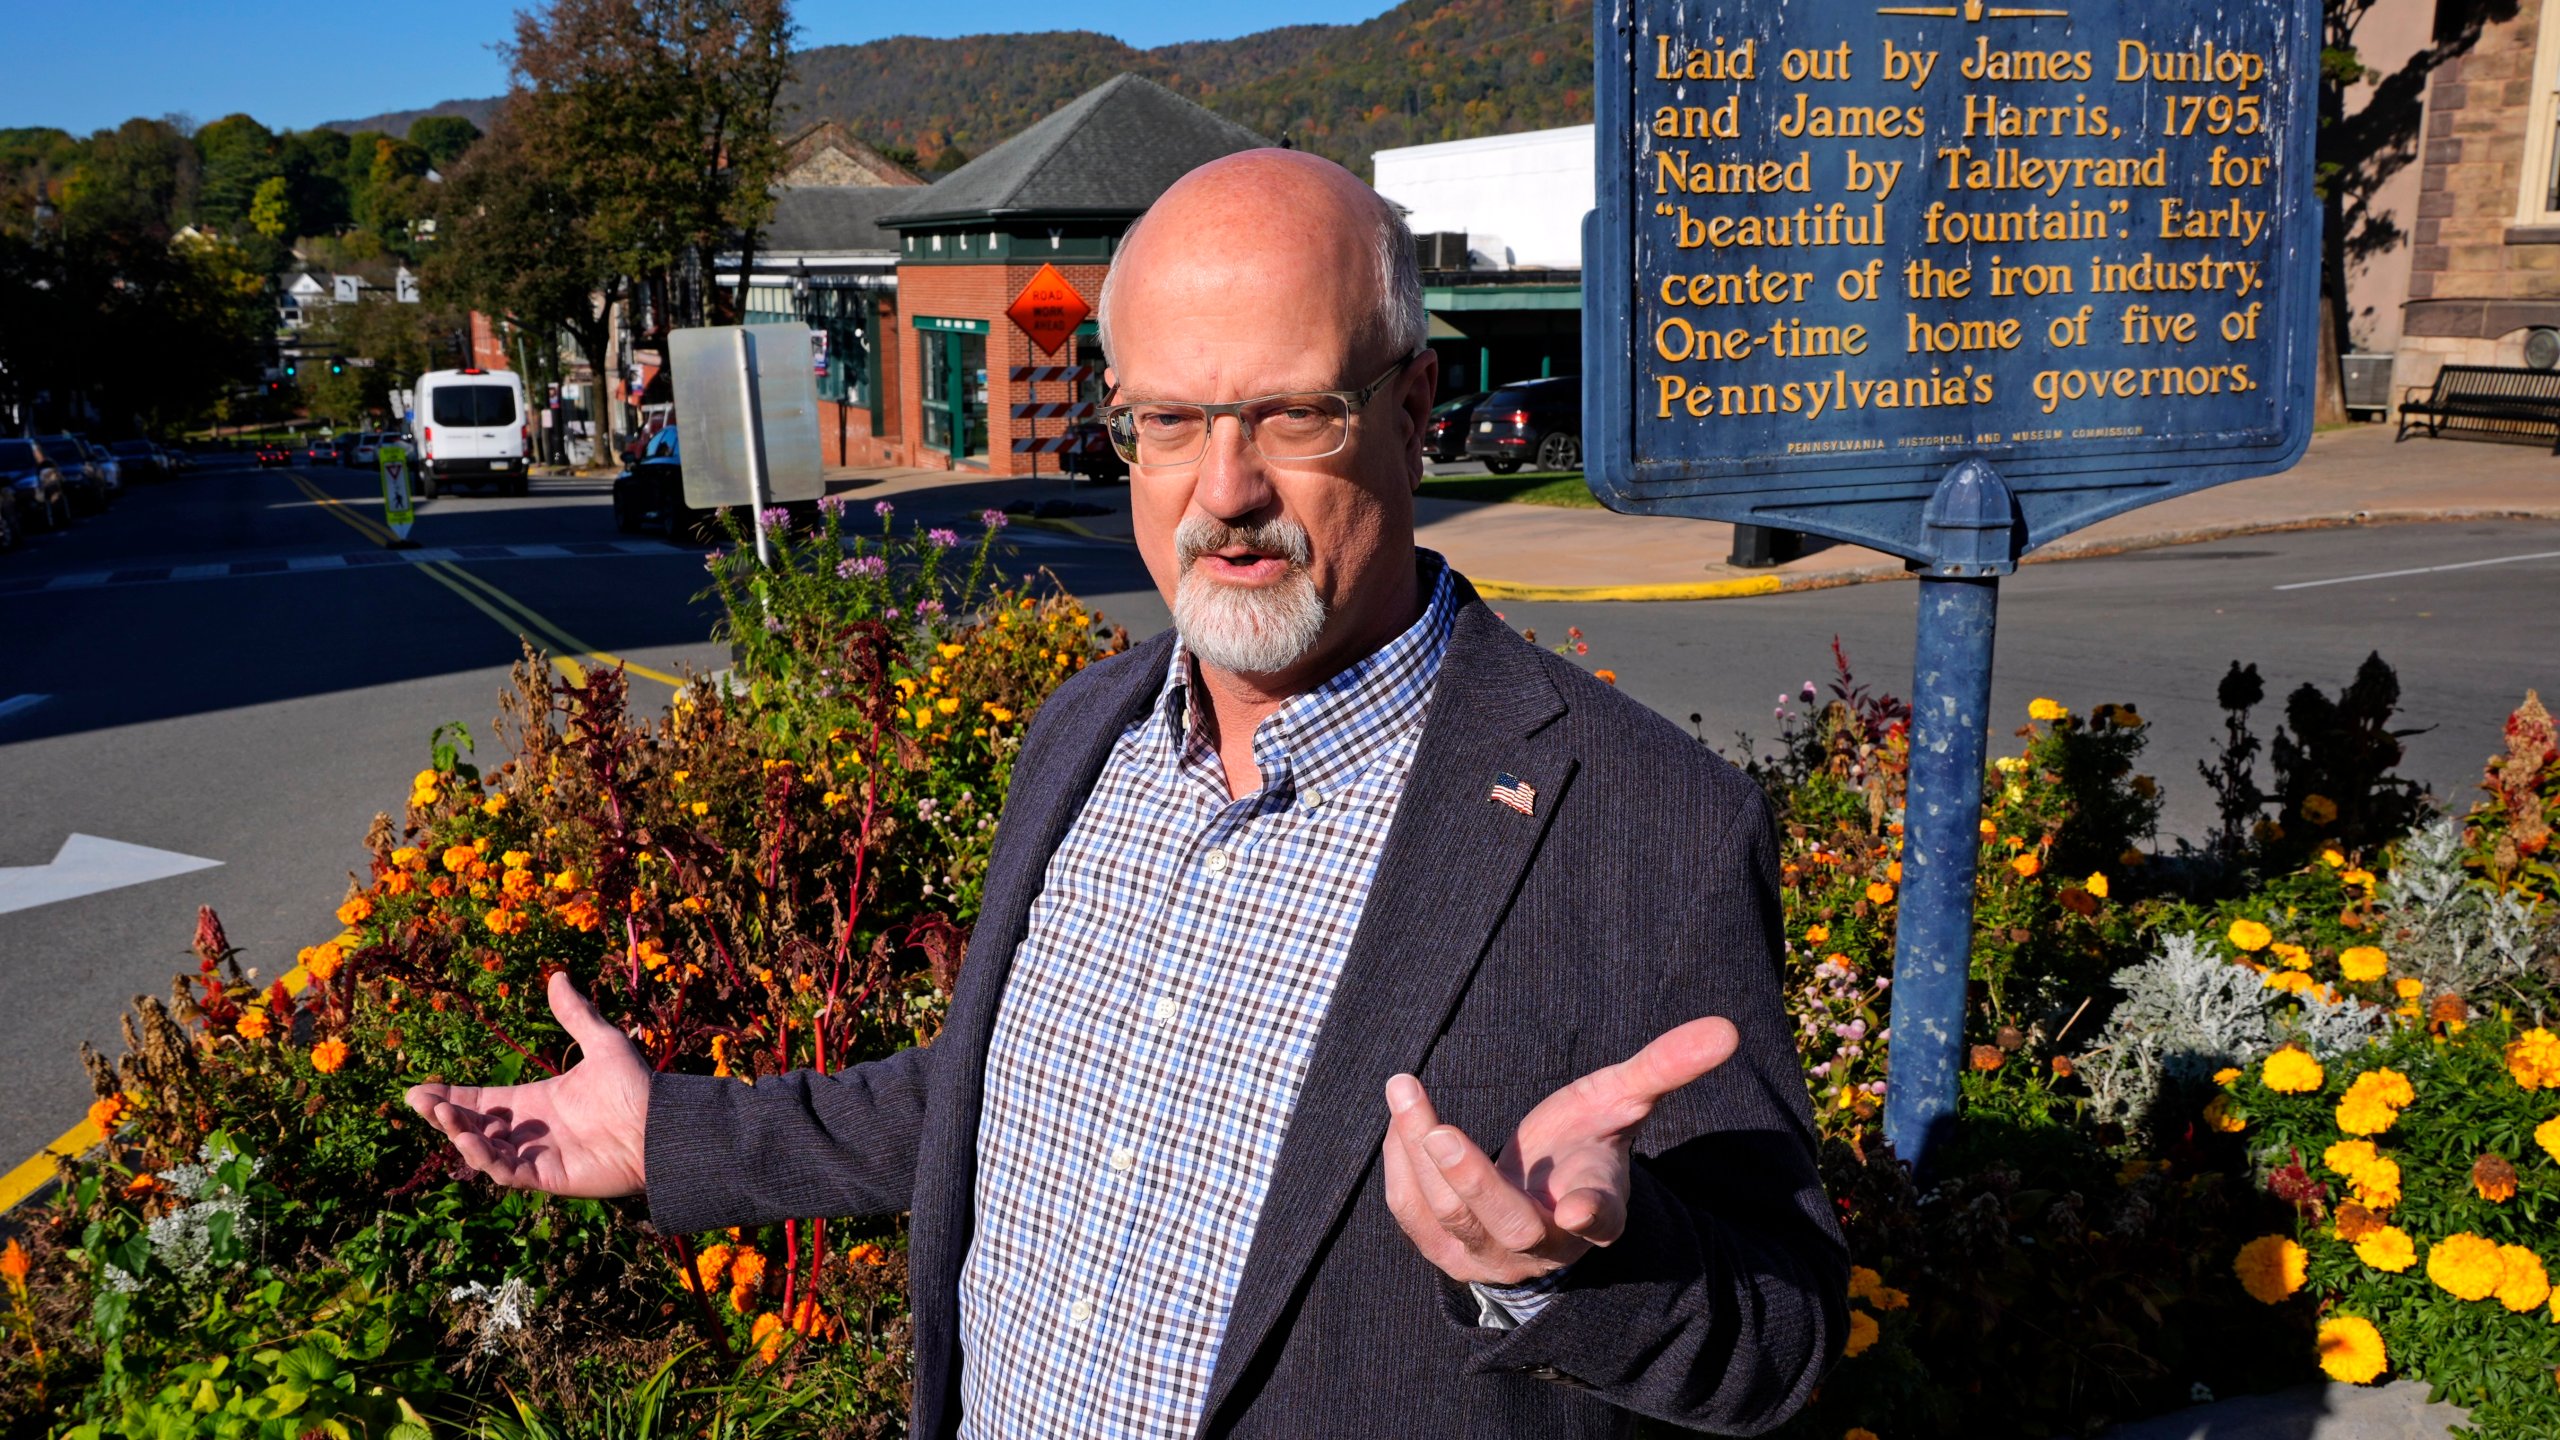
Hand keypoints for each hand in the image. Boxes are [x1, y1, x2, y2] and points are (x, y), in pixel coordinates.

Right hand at [403, 971, 650, 1197]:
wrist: (664, 1126)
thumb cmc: (637, 1088)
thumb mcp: (603, 1043)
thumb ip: (575, 1014)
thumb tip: (557, 975)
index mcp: (537, 1101)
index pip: (482, 1101)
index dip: (451, 1097)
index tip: (419, 1090)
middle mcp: (531, 1131)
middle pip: (475, 1125)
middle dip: (444, 1115)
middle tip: (417, 1100)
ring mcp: (537, 1156)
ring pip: (484, 1150)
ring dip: (459, 1132)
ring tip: (439, 1113)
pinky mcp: (548, 1177)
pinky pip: (507, 1173)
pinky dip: (486, 1158)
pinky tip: (469, 1137)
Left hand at [1381, 1016, 1738, 1287]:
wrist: (1542, 1199)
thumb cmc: (1585, 1142)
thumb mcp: (1623, 1103)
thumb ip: (1665, 1068)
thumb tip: (1726, 1028)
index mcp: (1598, 1212)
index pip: (1603, 1220)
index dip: (1594, 1217)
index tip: (1584, 1211)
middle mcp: (1544, 1246)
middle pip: (1507, 1225)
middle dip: (1472, 1182)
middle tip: (1442, 1132)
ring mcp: (1490, 1257)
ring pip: (1447, 1219)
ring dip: (1420, 1154)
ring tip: (1403, 1088)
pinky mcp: (1445, 1252)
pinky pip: (1413, 1215)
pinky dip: (1401, 1164)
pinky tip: (1402, 1116)